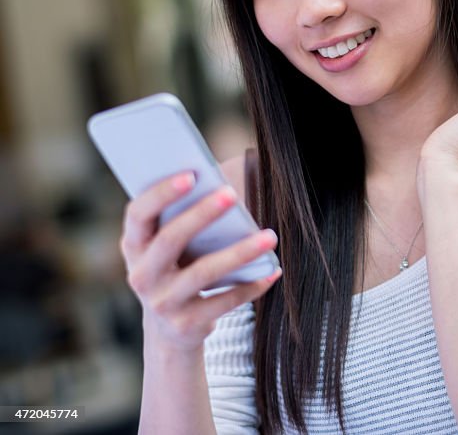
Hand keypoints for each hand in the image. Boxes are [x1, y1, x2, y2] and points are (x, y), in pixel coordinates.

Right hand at [120, 172, 281, 352]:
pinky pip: (224, 302)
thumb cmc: (177, 271)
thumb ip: (181, 220)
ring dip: (239, 253)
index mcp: (134, 247)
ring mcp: (162, 303)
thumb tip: (223, 186)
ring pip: (203, 273)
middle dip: (201, 214)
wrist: (169, 332)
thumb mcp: (168, 249)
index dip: (160, 193)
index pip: (138, 215)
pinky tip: (272, 271)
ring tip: (269, 236)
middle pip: (170, 240)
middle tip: (232, 193)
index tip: (191, 174)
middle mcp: (142, 276)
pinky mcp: (186, 325)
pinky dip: (251, 286)